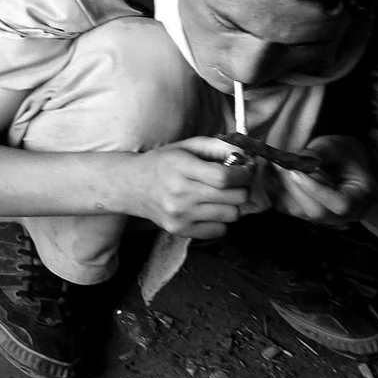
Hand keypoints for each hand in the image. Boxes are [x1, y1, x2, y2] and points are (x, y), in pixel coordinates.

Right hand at [126, 136, 252, 237]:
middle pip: (234, 198)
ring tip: (218, 196)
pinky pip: (220, 231)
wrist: (131, 185)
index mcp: (180, 167)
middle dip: (241, 188)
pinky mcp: (180, 230)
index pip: (224, 177)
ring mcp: (180, 214)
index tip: (246, 170)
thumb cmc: (163, 163)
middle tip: (233, 183)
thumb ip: (219, 146)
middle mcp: (179, 193)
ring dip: (231, 205)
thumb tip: (247, 157)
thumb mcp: (187, 146)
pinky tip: (208, 210)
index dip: (244, 174)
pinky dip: (220, 221)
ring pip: (231, 215)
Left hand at [275, 134, 376, 225]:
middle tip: (281, 166)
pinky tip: (274, 175)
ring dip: (283, 190)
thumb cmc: (344, 152)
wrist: (346, 161)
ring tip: (277, 167)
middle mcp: (348, 214)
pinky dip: (278, 193)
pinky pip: (289, 209)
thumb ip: (318, 153)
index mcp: (362, 197)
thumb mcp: (335, 146)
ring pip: (300, 212)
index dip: (316, 190)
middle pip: (317, 212)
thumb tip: (294, 162)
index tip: (296, 171)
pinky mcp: (310, 215)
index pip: (341, 204)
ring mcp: (328, 218)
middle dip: (295, 189)